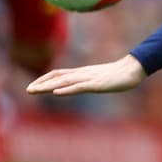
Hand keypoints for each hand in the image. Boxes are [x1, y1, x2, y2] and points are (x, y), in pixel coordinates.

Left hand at [26, 54, 145, 95]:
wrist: (134, 69)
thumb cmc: (119, 74)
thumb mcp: (100, 78)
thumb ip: (89, 80)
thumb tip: (81, 85)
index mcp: (82, 73)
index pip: (58, 73)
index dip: (44, 79)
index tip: (32, 86)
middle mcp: (82, 74)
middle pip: (58, 77)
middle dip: (41, 84)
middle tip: (27, 90)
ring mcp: (89, 79)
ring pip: (64, 82)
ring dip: (48, 87)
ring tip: (34, 90)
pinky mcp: (97, 84)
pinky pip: (79, 87)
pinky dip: (67, 90)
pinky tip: (57, 92)